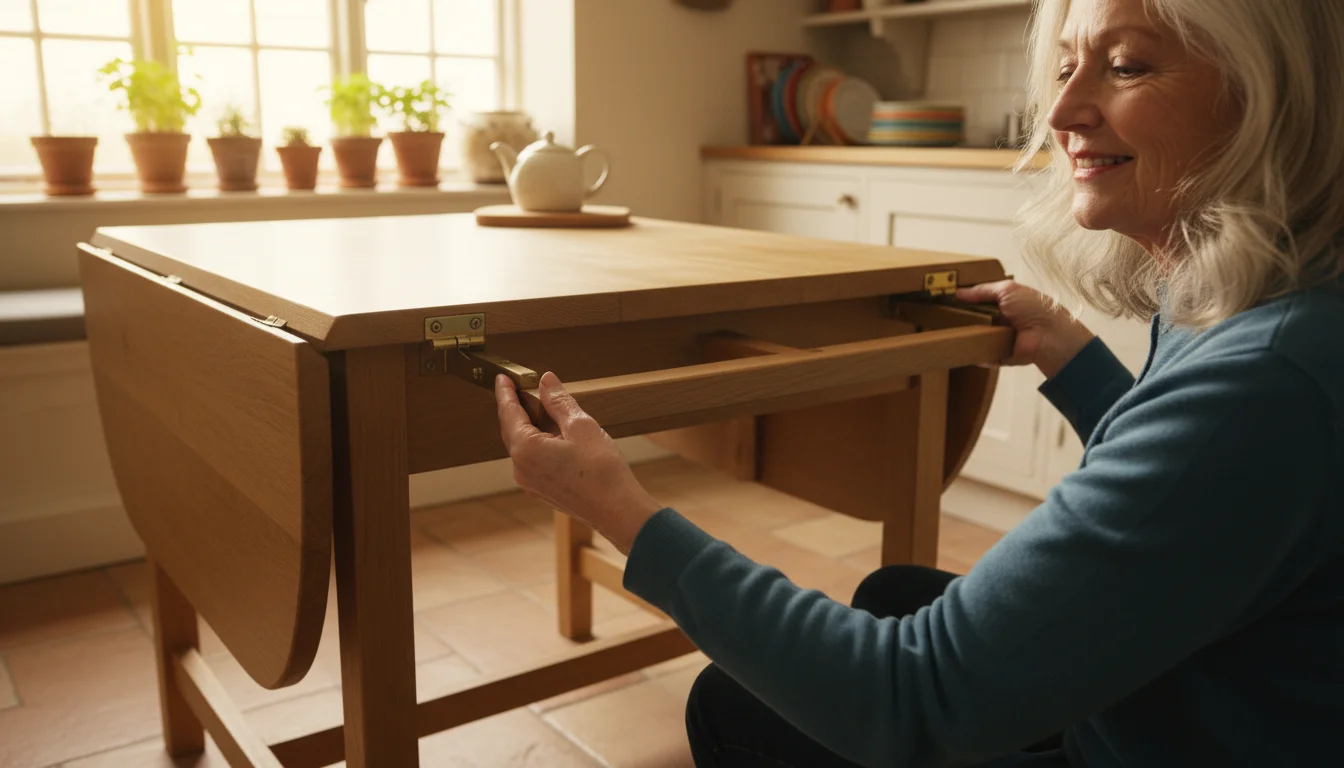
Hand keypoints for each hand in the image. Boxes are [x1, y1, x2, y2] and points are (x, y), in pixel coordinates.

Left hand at [495, 371, 663, 554]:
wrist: (617, 510)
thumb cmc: (601, 471)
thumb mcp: (581, 425)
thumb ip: (559, 401)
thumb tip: (546, 382)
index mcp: (525, 449)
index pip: (508, 412)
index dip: (505, 393)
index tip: (502, 378)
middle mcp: (521, 468)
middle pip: (513, 430)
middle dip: (518, 408)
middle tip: (524, 388)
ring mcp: (530, 483)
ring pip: (524, 446)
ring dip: (531, 427)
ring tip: (546, 410)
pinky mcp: (541, 492)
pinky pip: (533, 461)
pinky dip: (539, 444)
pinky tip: (556, 436)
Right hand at [955, 280, 1095, 378]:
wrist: (1048, 335)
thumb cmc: (1034, 307)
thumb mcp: (1007, 290)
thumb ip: (983, 290)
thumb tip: (959, 292)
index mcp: (1006, 303)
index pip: (981, 301)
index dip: (966, 300)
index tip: (948, 300)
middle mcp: (1003, 321)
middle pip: (977, 319)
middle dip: (963, 319)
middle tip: (942, 317)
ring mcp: (1001, 339)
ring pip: (978, 338)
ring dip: (967, 336)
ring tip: (947, 333)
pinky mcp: (1001, 356)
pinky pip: (983, 356)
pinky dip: (975, 354)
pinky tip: (960, 350)